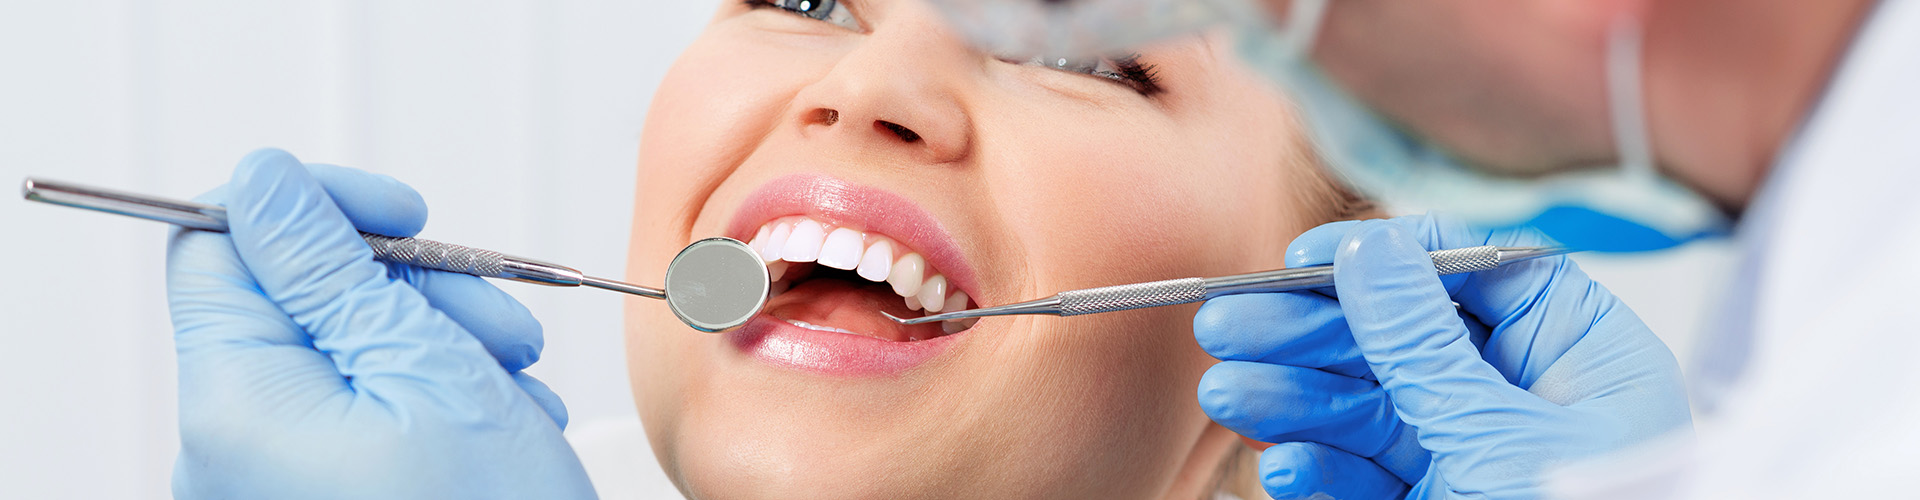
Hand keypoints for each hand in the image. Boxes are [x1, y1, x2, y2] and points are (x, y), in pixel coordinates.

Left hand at [167, 149, 594, 498]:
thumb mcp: (429, 369)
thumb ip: (333, 267)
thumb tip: (266, 184)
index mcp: (237, 403)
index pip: (220, 243)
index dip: (314, 207)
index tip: (401, 213)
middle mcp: (232, 447)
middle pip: (293, 296)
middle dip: (409, 286)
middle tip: (491, 321)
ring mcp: (271, 480)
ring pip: (341, 350)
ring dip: (439, 340)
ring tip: (510, 380)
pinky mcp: (315, 497)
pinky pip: (357, 411)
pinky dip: (434, 394)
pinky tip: (496, 416)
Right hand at [1194, 214, 1690, 498]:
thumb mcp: (1493, 430)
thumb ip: (1422, 341)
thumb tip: (1372, 252)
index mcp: (1581, 355)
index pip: (1475, 271)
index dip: (1387, 257)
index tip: (1307, 259)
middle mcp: (1527, 398)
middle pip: (1402, 339)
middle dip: (1307, 336)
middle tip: (1229, 325)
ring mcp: (1478, 456)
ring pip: (1371, 410)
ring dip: (1293, 401)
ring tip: (1227, 395)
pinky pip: (1369, 475)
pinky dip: (1322, 469)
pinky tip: (1283, 464)